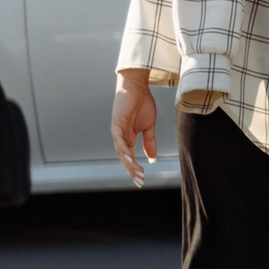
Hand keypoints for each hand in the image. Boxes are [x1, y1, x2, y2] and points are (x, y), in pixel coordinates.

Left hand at [112, 68, 158, 186]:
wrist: (137, 87)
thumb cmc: (142, 104)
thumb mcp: (149, 127)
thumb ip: (149, 142)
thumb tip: (151, 158)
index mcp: (128, 137)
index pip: (129, 157)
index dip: (134, 168)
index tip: (142, 180)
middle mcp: (120, 135)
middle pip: (124, 157)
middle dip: (132, 169)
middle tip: (140, 181)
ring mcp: (117, 129)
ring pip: (121, 150)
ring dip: (129, 162)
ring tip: (137, 172)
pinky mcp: (117, 122)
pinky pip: (119, 138)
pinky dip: (124, 148)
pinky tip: (129, 157)